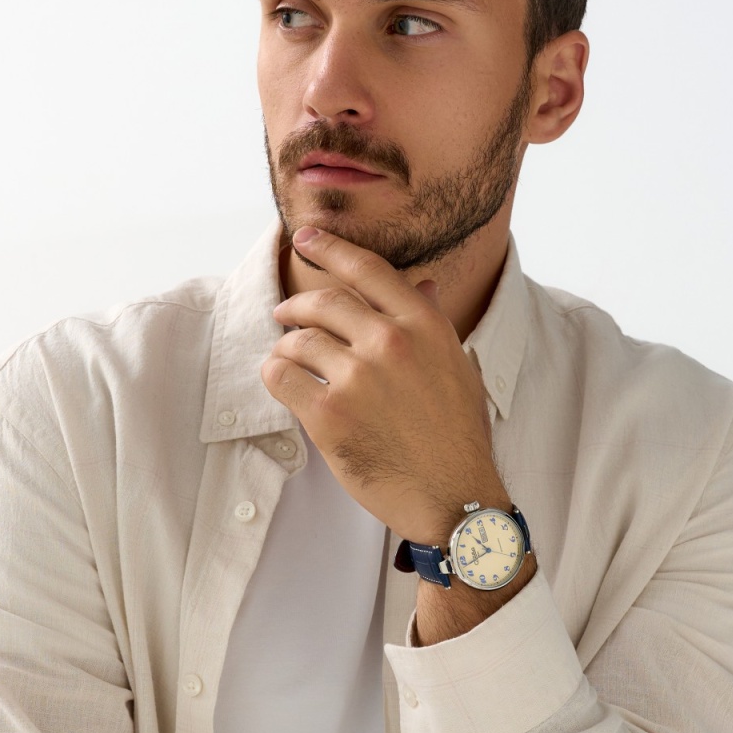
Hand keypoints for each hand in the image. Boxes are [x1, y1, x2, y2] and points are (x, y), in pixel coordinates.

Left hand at [262, 226, 508, 544]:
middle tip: (284, 314)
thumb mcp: (456, 367)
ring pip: (297, 340)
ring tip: (289, 361)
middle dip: (296, 306)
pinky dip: (275, 376)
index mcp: (423, 325)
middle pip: (323, 301)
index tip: (306, 236)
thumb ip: (430, 322)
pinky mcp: (328, 414)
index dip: (331, 247)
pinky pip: (280, 376)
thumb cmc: (457, 435)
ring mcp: (357, 377)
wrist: (453, 497)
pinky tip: (285, 384)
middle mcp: (390, 342)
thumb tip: (421, 284)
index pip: (368, 269)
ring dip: (286, 348)